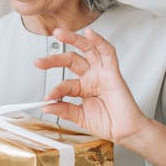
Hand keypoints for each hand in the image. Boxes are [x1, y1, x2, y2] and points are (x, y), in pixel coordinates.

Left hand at [35, 28, 147, 142]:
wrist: (126, 131)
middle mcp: (92, 76)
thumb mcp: (80, 117)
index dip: (55, 90)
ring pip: (87, 49)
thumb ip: (64, 110)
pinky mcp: (113, 72)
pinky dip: (99, 41)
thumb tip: (46, 106)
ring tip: (59, 34)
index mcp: (84, 87)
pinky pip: (107, 52)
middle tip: (39, 61)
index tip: (47, 98)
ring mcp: (102, 72)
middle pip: (71, 60)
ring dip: (73, 39)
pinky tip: (89, 34)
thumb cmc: (109, 123)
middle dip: (54, 58)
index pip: (64, 83)